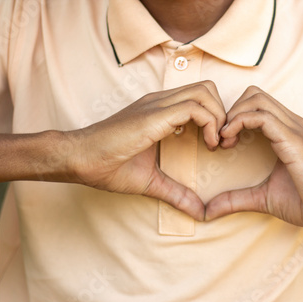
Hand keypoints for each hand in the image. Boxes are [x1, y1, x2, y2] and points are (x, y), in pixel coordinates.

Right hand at [69, 81, 225, 220]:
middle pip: (207, 88)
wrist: (78, 159)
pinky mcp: (154, 115)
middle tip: (223, 143)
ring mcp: (157, 105)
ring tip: (216, 144)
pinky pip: (194, 107)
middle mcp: (161, 102)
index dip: (216, 118)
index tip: (218, 146)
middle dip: (223, 113)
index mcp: (161, 111)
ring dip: (219, 117)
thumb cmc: (108, 167)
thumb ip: (177, 193)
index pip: (200, 98)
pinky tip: (208, 145)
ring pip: (204, 92)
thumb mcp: (152, 181)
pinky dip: (210, 123)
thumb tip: (199, 212)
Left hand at [205, 86, 302, 231]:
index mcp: (286, 132)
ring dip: (232, 115)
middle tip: (220, 139)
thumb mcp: (263, 198)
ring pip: (255, 98)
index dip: (233, 117)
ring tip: (224, 141)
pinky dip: (238, 123)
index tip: (221, 142)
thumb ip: (236, 199)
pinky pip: (261, 116)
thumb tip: (209, 210)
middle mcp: (290, 124)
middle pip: (253, 94)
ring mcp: (293, 128)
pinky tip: (230, 142)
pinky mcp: (293, 139)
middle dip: (230, 111)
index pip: (255, 104)